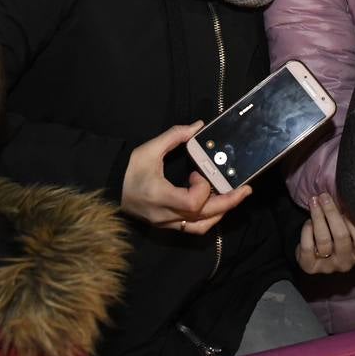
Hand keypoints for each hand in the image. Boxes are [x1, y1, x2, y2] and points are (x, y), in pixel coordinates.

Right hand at [120, 121, 251, 234]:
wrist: (109, 191)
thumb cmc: (127, 171)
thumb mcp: (148, 150)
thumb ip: (174, 136)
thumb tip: (198, 126)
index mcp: (160, 197)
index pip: (192, 202)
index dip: (202, 188)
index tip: (197, 174)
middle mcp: (165, 215)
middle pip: (204, 216)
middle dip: (228, 202)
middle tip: (246, 190)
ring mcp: (167, 224)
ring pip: (201, 227)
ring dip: (220, 213)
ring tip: (234, 199)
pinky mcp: (168, 226)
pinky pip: (193, 229)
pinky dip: (208, 219)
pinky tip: (216, 208)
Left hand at [296, 193, 354, 274]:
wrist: (314, 249)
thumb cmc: (335, 231)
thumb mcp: (346, 224)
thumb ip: (349, 215)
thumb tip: (347, 193)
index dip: (354, 222)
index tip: (346, 204)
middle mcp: (346, 263)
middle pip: (341, 237)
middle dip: (331, 213)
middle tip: (324, 196)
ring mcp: (328, 267)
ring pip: (323, 240)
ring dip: (317, 217)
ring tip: (313, 202)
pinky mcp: (310, 267)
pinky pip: (307, 248)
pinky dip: (306, 231)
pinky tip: (308, 222)